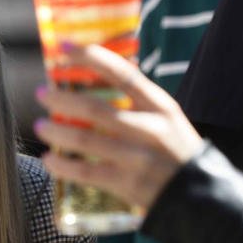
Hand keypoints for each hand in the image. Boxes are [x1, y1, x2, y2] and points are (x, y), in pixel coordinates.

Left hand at [35, 43, 204, 210]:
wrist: (202, 196)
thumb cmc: (177, 152)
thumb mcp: (167, 119)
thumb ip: (138, 102)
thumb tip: (95, 80)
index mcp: (160, 106)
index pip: (121, 73)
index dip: (90, 57)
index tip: (63, 46)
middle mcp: (149, 129)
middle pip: (94, 109)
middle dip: (61, 99)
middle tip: (41, 92)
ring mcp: (137, 159)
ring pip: (84, 141)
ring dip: (56, 131)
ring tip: (40, 125)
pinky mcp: (127, 185)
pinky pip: (85, 173)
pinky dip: (62, 165)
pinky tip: (49, 159)